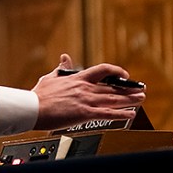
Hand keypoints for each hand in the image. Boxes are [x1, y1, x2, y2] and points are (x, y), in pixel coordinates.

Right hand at [31, 53, 145, 130]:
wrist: (32, 108)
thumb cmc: (39, 95)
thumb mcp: (50, 77)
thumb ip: (61, 68)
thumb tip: (64, 58)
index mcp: (78, 78)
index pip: (103, 70)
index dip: (116, 72)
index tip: (124, 76)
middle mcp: (85, 88)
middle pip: (113, 87)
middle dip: (129, 89)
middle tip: (140, 90)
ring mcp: (86, 100)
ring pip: (114, 99)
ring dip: (130, 99)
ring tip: (141, 99)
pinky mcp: (85, 113)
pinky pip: (108, 114)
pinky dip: (121, 114)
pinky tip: (131, 114)